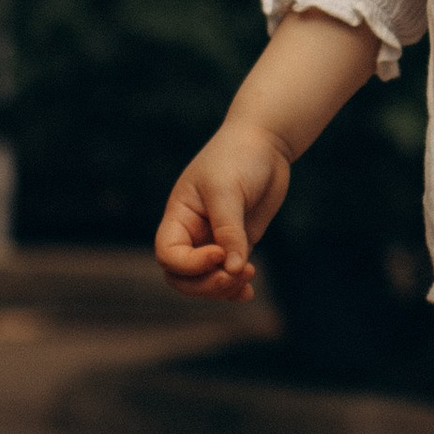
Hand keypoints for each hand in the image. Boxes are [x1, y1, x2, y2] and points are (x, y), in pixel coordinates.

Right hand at [155, 119, 292, 303]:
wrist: (264, 143)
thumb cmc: (238, 158)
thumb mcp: (228, 192)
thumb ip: (230, 231)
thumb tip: (233, 270)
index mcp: (179, 216)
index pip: (169, 254)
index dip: (190, 264)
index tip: (219, 252)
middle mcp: (192, 232)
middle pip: (182, 276)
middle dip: (206, 284)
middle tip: (234, 275)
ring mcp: (214, 240)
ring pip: (206, 280)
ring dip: (223, 287)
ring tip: (248, 275)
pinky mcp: (238, 243)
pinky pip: (229, 274)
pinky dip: (235, 287)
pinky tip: (248, 291)